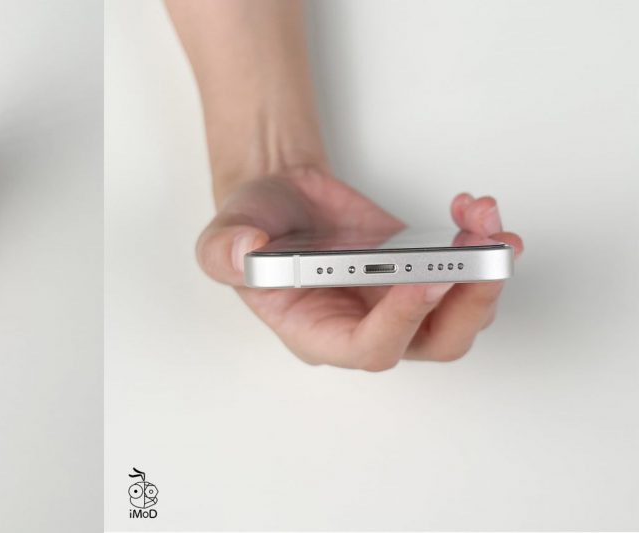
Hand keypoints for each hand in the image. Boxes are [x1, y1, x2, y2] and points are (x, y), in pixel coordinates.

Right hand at [195, 168, 524, 370]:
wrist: (280, 199)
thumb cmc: (253, 227)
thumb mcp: (221, 239)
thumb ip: (224, 250)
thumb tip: (247, 250)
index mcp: (318, 332)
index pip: (371, 348)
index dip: (403, 321)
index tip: (424, 279)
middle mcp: (367, 325)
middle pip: (437, 342)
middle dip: (469, 302)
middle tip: (483, 256)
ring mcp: (400, 300)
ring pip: (465, 311)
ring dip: (485, 268)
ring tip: (483, 219)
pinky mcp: (423, 270)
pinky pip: (469, 272)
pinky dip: (483, 243)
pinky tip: (473, 210)